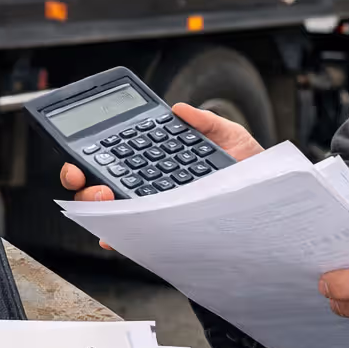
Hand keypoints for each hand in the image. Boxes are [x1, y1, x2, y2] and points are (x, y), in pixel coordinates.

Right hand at [59, 102, 263, 248]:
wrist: (267, 200)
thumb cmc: (247, 172)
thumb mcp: (228, 137)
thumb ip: (203, 121)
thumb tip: (179, 109)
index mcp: (157, 160)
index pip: (114, 156)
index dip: (89, 154)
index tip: (81, 151)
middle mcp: (149, 187)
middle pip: (101, 185)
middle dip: (81, 181)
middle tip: (81, 176)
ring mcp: (154, 211)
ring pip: (111, 212)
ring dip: (96, 205)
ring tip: (104, 197)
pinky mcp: (165, 232)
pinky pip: (134, 237)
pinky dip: (118, 236)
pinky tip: (113, 232)